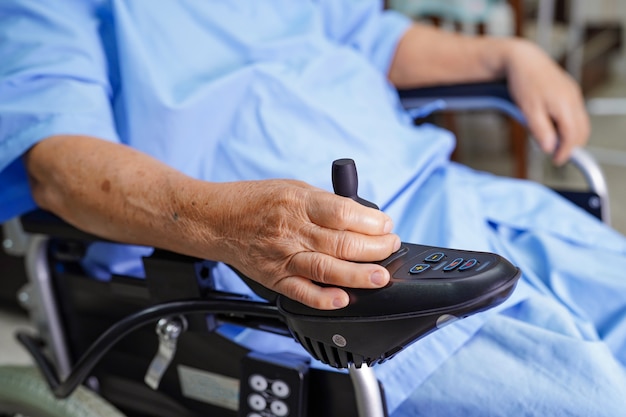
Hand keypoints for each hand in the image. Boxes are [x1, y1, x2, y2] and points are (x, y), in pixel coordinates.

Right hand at [204, 180, 400, 309]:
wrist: (218, 220)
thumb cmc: (257, 202)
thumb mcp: (294, 188)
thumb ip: (325, 203)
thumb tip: (363, 218)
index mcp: (298, 202)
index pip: (343, 213)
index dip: (371, 222)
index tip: (387, 226)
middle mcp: (291, 229)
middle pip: (341, 242)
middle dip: (374, 248)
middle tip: (390, 248)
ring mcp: (282, 256)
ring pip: (326, 269)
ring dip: (358, 276)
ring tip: (380, 277)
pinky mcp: (274, 277)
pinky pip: (301, 292)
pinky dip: (322, 298)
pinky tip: (342, 299)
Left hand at [504, 39, 589, 164]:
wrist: (524, 59)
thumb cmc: (524, 82)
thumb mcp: (528, 111)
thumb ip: (541, 130)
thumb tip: (550, 148)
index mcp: (564, 105)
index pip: (572, 136)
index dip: (566, 151)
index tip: (557, 161)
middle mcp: (573, 99)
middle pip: (581, 130)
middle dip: (571, 145)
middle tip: (556, 154)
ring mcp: (573, 94)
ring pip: (580, 122)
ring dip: (570, 135)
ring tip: (553, 142)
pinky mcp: (570, 91)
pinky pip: (575, 112)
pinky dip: (568, 124)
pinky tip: (553, 126)